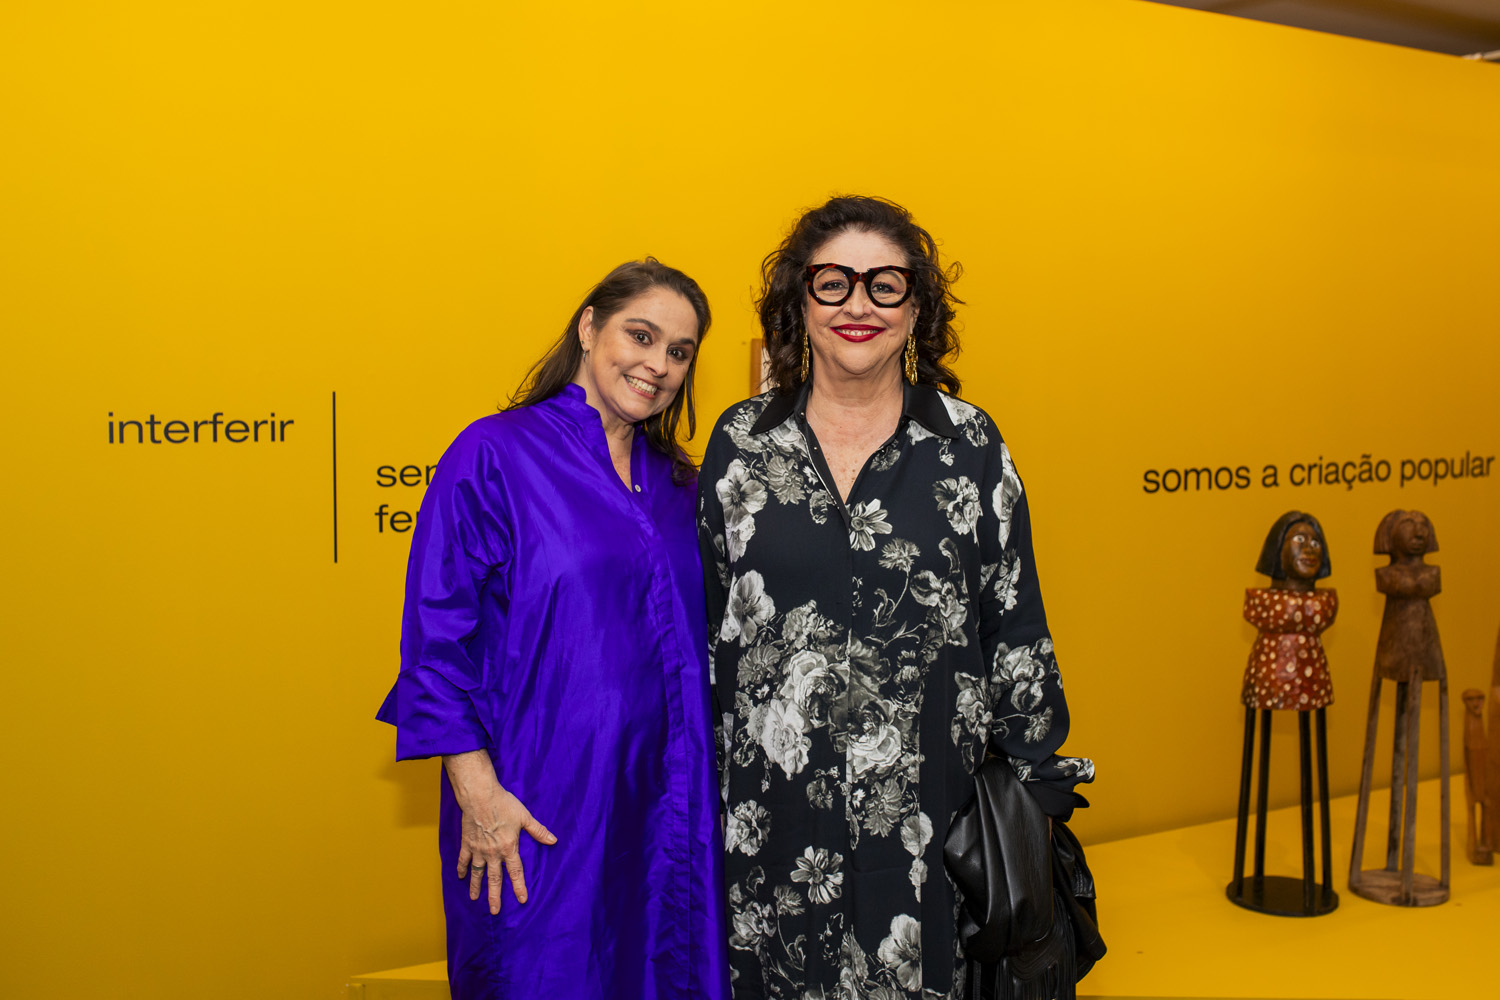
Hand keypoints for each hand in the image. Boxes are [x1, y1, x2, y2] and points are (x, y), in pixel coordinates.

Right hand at [443, 751, 557, 914]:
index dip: (519, 886)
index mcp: (508, 847)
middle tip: (495, 911)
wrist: (480, 796)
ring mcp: (478, 850)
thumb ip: (538, 831)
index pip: (515, 872)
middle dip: (494, 896)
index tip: (522, 900)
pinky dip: (461, 869)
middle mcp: (493, 853)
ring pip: (477, 873)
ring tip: (475, 899)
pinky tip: (460, 877)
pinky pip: (463, 860)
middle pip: (494, 878)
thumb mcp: (524, 817)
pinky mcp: (467, 843)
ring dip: (476, 887)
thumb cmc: (504, 804)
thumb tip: (553, 840)